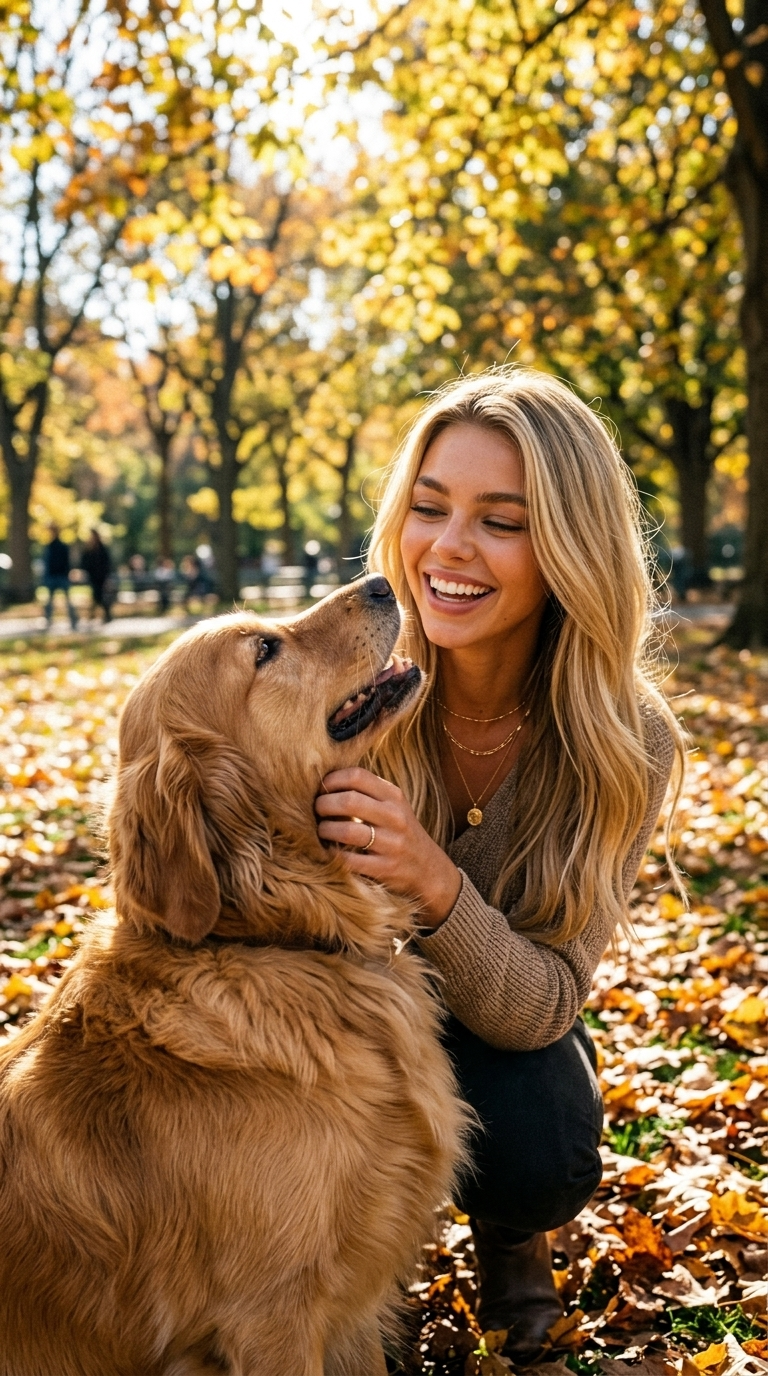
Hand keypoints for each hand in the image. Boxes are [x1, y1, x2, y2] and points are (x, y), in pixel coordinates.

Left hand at [315, 767, 461, 927]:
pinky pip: (348, 860)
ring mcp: (392, 844)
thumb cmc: (400, 833)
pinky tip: (328, 851)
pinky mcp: (385, 869)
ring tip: (321, 830)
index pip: (357, 776)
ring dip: (324, 830)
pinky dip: (332, 854)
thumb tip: (325, 780)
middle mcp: (395, 816)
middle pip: (349, 801)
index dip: (332, 780)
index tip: (320, 788)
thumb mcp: (393, 806)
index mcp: (394, 796)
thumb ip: (367, 792)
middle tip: (315, 810)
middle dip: (323, 804)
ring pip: (346, 831)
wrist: (428, 870)